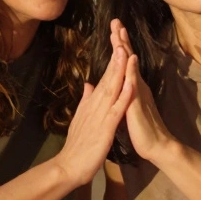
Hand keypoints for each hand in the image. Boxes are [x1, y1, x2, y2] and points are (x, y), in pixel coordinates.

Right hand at [52, 34, 132, 187]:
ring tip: (125, 50)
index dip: (113, 59)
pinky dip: (124, 95)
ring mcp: (101, 114)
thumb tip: (89, 84)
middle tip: (120, 33)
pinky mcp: (106, 127)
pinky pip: (117, 109)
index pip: (105, 76)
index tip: (118, 41)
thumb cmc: (78, 145)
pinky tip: (131, 83)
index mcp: (93, 102)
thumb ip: (86, 100)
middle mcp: (96, 104)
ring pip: (112, 88)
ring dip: (119, 69)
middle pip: (108, 76)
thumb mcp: (81, 118)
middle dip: (116, 55)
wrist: (69, 165)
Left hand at [110, 19, 175, 163]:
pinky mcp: (137, 102)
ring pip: (130, 66)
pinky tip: (130, 57)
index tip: (112, 30)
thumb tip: (116, 85)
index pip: (122, 63)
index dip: (118, 46)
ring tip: (120, 31)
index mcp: (131, 87)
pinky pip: (134, 84)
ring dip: (125, 48)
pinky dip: (131, 69)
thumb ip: (122, 95)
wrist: (156, 145)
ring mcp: (138, 92)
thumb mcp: (126, 109)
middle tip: (115, 21)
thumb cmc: (142, 129)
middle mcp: (136, 86)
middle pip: (127, 58)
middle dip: (121, 39)